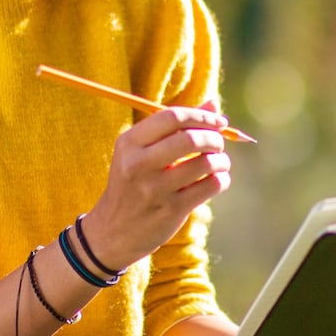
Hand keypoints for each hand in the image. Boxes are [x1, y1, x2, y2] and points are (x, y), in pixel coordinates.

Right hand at [82, 101, 231, 270]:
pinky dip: (221, 179)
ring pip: (206, 163)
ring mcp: (155, 189)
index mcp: (129, 143)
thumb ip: (174, 126)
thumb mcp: (140, 151)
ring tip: (220, 162)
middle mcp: (139, 164)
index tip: (217, 121)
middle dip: (214, 137)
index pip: (171, 116)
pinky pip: (211, 186)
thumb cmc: (133, 182)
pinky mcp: (172, 210)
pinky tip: (216, 180)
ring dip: (222, 160)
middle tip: (219, 142)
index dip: (201, 115)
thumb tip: (213, 105)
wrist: (113, 230)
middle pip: (190, 139)